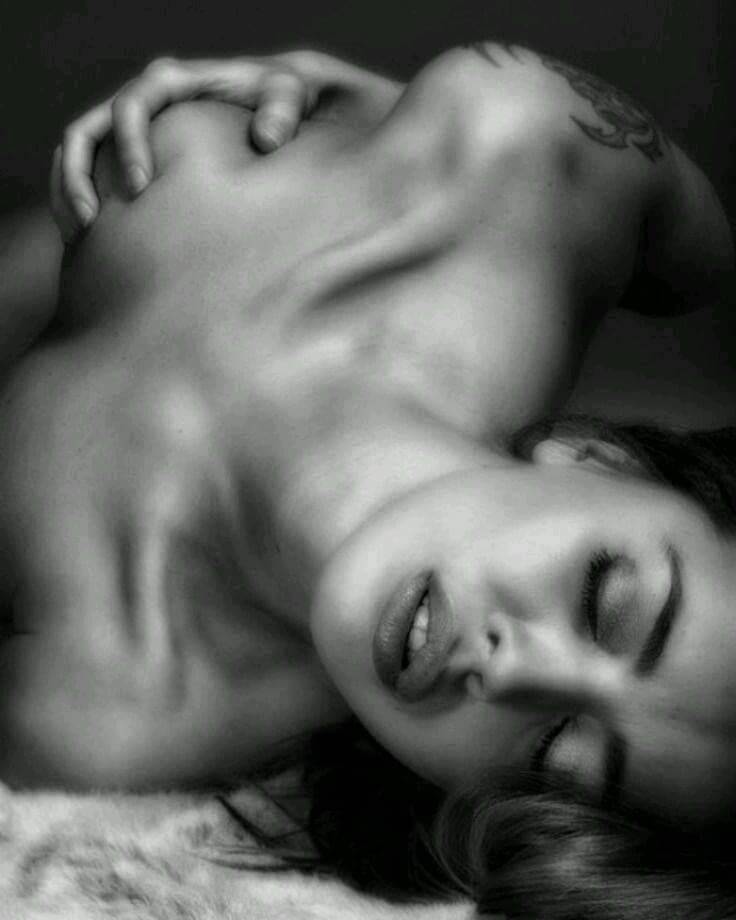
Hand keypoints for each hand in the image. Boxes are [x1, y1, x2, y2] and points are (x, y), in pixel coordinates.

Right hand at [50, 53, 335, 242]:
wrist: (274, 103)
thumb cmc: (280, 98)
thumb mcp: (288, 94)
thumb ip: (282, 110)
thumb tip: (266, 140)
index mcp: (170, 82)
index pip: (131, 107)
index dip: (128, 146)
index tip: (139, 188)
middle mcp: (142, 99)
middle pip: (87, 130)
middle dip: (81, 176)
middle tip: (92, 222)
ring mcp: (131, 126)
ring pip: (79, 152)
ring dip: (68, 191)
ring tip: (79, 238)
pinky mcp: (132, 150)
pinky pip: (90, 171)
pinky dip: (80, 199)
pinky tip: (91, 241)